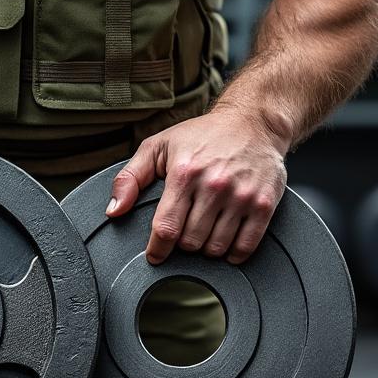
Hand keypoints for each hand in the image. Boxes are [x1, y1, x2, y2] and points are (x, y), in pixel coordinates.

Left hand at [107, 107, 290, 264]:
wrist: (254, 122)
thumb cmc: (203, 136)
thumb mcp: (158, 147)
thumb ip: (129, 178)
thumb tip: (113, 211)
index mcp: (184, 173)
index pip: (165, 228)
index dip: (157, 249)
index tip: (156, 255)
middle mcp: (214, 185)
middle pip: (190, 243)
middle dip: (183, 244)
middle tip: (186, 230)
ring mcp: (242, 196)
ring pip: (216, 248)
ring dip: (207, 248)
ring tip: (206, 230)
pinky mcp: (264, 204)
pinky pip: (245, 247)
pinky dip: (233, 253)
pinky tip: (227, 241)